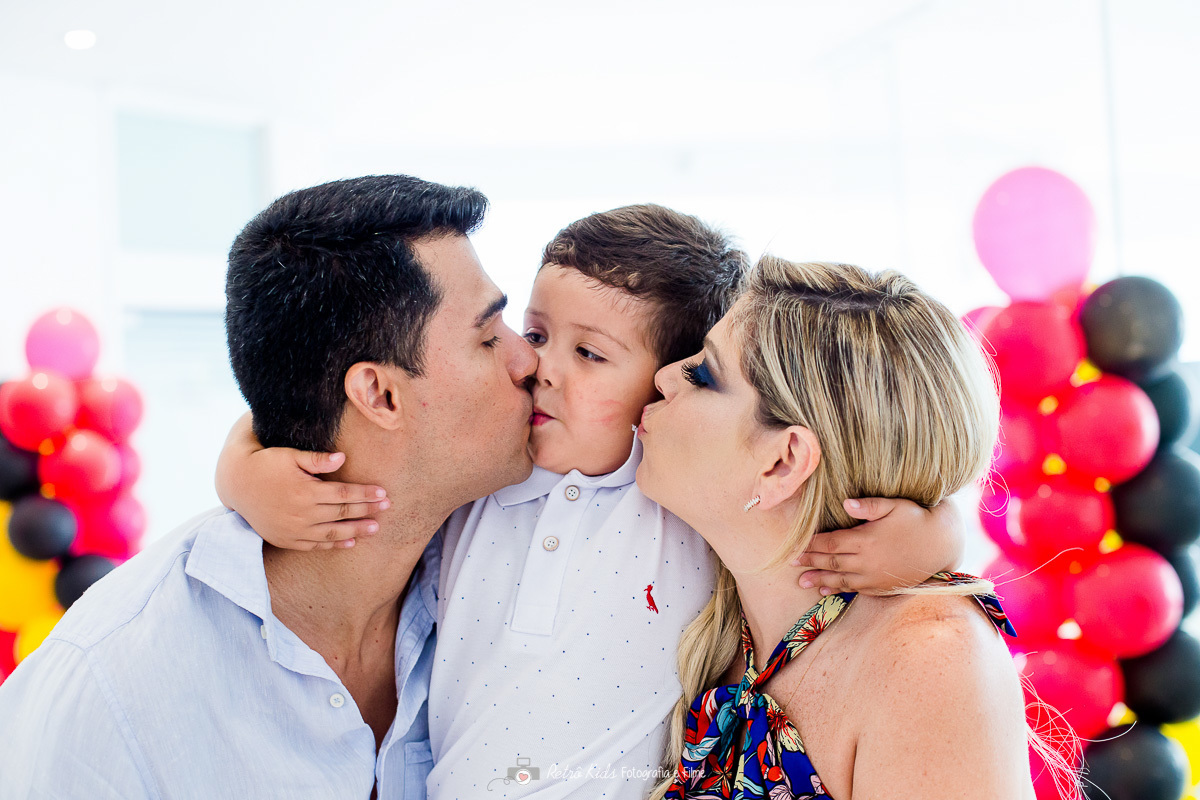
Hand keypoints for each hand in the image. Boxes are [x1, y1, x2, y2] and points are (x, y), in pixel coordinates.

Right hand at [249, 448, 390, 549]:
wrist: (237, 484)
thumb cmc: (266, 464)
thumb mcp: (290, 456)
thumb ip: (317, 460)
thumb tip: (343, 458)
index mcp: (306, 492)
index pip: (344, 495)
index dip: (365, 494)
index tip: (383, 493)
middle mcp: (302, 514)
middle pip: (342, 514)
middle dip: (367, 511)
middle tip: (388, 508)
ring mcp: (294, 530)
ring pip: (332, 534)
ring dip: (356, 531)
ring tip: (376, 529)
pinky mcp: (286, 540)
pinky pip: (315, 546)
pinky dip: (333, 546)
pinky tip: (350, 543)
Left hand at [791, 497, 962, 594]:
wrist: (942, 546)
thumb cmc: (916, 520)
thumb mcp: (894, 506)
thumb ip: (868, 505)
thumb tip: (845, 502)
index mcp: (865, 539)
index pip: (830, 543)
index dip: (811, 545)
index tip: (795, 547)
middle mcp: (867, 561)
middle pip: (831, 561)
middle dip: (810, 562)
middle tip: (790, 564)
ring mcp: (874, 576)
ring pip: (840, 579)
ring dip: (820, 580)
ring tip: (802, 583)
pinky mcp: (882, 586)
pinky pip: (855, 590)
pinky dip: (839, 589)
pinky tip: (826, 590)